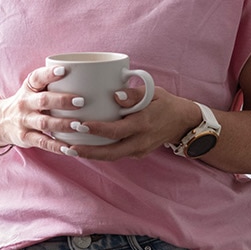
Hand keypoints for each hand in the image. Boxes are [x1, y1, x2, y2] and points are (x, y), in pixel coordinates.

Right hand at [0, 63, 90, 155]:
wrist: (0, 121)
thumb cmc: (28, 102)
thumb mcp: (33, 89)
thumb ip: (53, 84)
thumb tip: (89, 78)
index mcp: (29, 87)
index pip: (38, 77)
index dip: (50, 73)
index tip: (64, 70)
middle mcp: (25, 103)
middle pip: (43, 100)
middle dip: (62, 101)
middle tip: (81, 101)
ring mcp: (24, 121)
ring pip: (44, 123)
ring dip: (63, 124)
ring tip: (79, 125)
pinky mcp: (25, 137)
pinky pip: (42, 142)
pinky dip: (56, 146)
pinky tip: (69, 148)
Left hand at [55, 86, 200, 162]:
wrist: (182, 122)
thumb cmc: (164, 103)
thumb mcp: (153, 92)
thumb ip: (134, 94)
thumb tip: (115, 95)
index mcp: (144, 123)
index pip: (117, 130)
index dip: (97, 129)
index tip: (79, 125)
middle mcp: (141, 141)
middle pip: (111, 152)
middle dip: (88, 152)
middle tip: (68, 147)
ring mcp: (140, 150)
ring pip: (112, 157)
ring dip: (91, 156)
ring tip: (69, 150)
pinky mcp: (138, 153)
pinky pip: (116, 155)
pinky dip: (100, 153)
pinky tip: (85, 148)